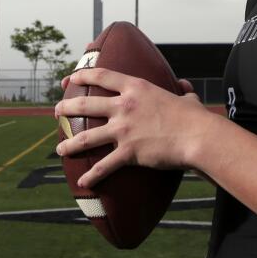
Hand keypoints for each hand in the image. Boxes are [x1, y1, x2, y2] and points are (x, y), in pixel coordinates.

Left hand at [54, 68, 205, 187]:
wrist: (198, 137)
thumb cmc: (195, 118)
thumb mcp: (187, 98)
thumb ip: (181, 90)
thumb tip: (184, 85)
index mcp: (137, 88)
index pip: (102, 76)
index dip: (82, 75)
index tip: (70, 79)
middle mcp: (125, 106)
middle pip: (86, 105)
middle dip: (66, 108)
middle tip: (57, 112)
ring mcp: (124, 129)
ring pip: (86, 136)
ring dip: (69, 144)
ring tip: (59, 148)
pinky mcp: (128, 152)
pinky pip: (104, 166)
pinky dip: (92, 175)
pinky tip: (82, 181)